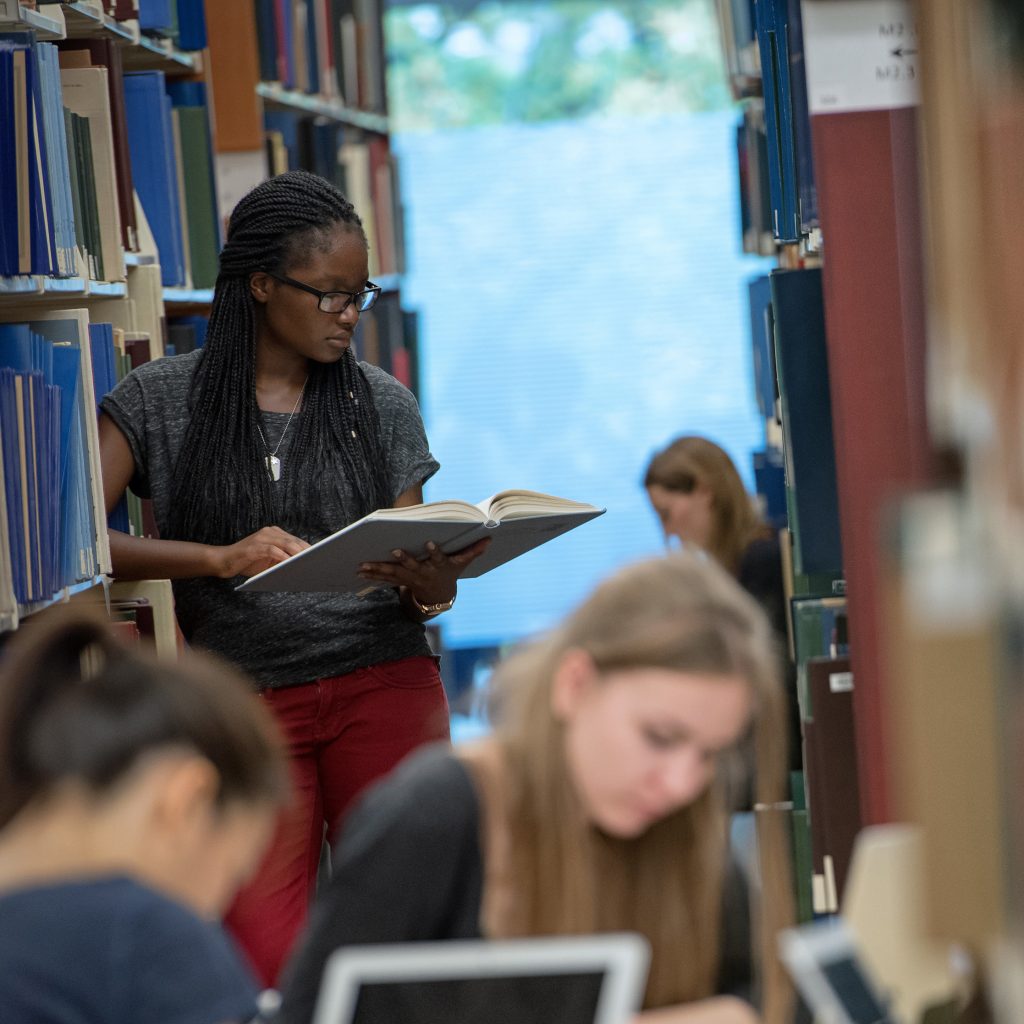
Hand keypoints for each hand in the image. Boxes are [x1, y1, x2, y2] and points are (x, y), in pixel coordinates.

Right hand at [214, 526, 309, 578]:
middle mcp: (269, 532)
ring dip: (297, 553)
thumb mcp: (269, 561)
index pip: (296, 541)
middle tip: (318, 560)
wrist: (223, 561)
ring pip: (285, 543)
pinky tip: (290, 562)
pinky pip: (272, 550)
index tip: (321, 556)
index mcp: (275, 534)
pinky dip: (282, 556)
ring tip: (308, 561)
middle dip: (306, 551)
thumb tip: (302, 567)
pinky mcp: (254, 546)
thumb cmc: (248, 562)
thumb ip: (283, 560)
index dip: (308, 548)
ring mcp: (261, 538)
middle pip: (293, 541)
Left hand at [357, 537, 491, 603]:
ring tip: (363, 565)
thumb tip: (490, 538)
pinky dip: (372, 575)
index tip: (430, 544)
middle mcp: (424, 574)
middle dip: (404, 560)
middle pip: (413, 567)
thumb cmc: (449, 574)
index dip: (435, 552)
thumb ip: (474, 550)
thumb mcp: (462, 563)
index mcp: (439, 567)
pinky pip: (384, 579)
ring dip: (379, 570)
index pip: (438, 559)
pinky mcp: (400, 582)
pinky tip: (359, 570)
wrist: (438, 598)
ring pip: (394, 574)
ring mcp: (411, 579)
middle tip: (394, 551)